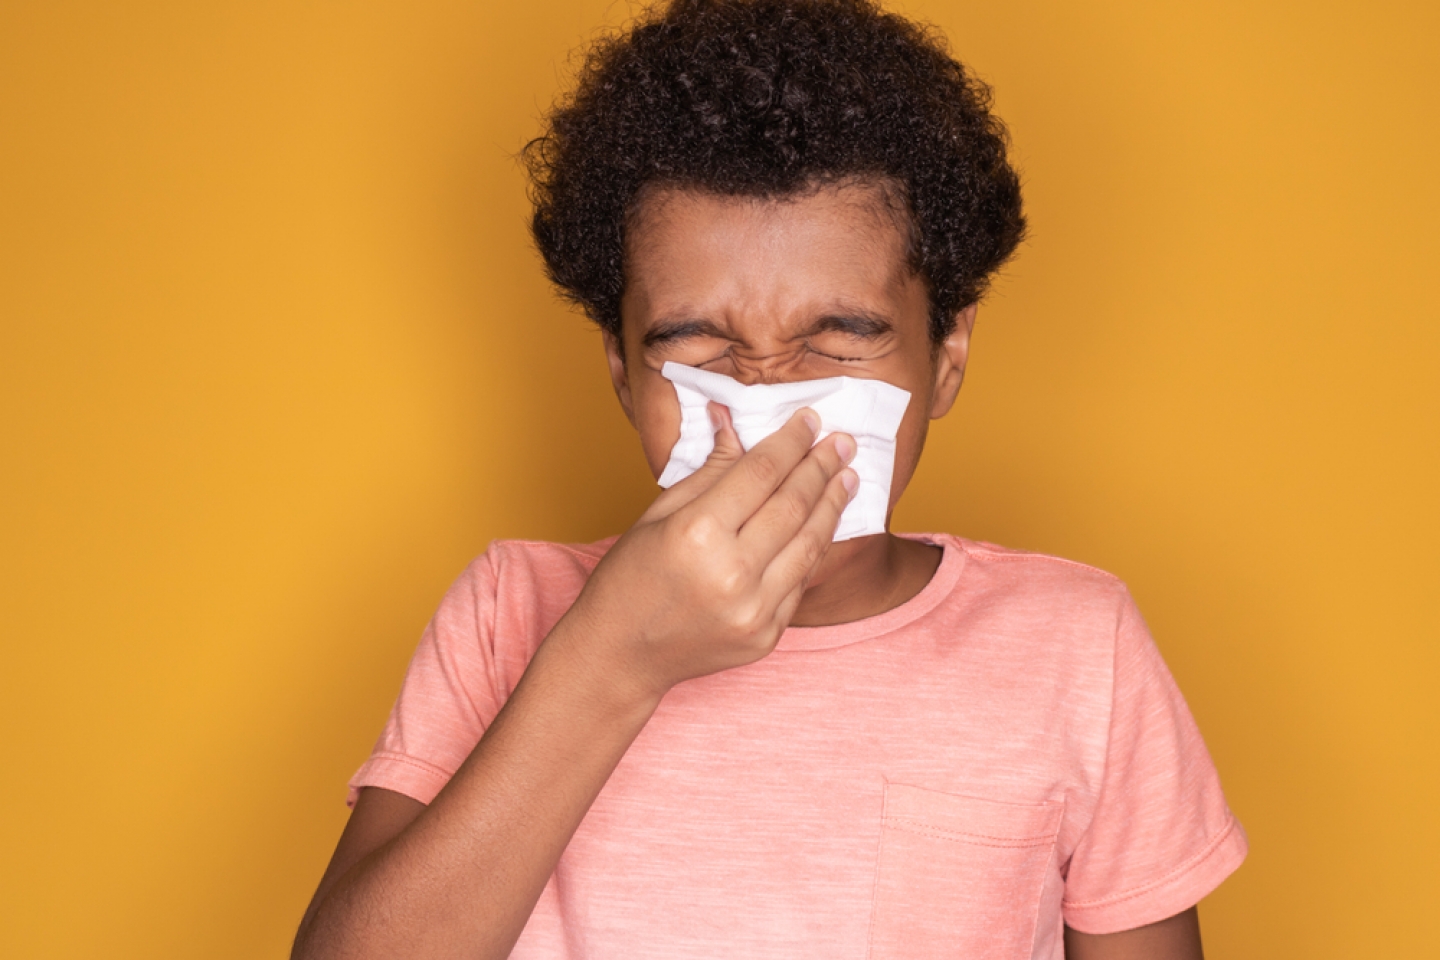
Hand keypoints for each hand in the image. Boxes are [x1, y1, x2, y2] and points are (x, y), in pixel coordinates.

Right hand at [558, 404, 857, 699]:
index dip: (791, 442)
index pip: (761, 473)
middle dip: (821, 467)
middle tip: (842, 443)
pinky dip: (815, 547)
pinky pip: (801, 581)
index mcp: (697, 533)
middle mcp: (731, 573)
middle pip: (793, 505)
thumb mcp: (659, 514)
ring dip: (832, 506)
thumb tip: (734, 422)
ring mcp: (753, 610)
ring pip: (809, 544)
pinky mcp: (765, 636)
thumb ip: (708, 471)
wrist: (620, 654)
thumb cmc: (630, 577)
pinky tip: (823, 523)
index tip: (810, 420)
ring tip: (847, 478)